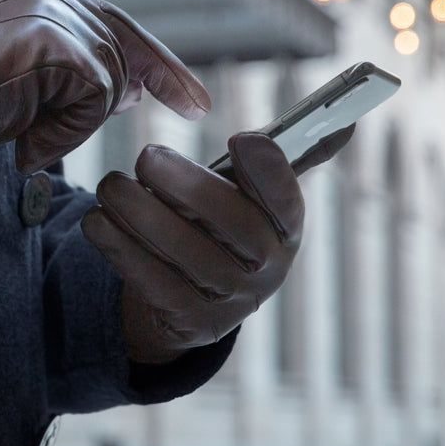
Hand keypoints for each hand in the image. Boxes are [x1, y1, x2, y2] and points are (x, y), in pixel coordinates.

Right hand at [0, 0, 209, 171]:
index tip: (193, 97)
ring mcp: (53, 15)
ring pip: (110, 79)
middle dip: (154, 85)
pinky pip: (94, 97)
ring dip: (76, 124)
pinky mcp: (55, 42)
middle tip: (174, 111)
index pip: (119, 25)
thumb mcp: (31, 88)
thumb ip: (80, 79)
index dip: (160, 62)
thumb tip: (132, 92)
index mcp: (46, 0)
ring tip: (27, 137)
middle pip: (123, 51)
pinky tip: (27, 142)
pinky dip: (65, 131)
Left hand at [81, 132, 303, 364]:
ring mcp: (231, 300)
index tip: (240, 138)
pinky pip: (154, 283)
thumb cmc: (218, 226)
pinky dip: (120, 248)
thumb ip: (276, 162)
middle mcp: (267, 267)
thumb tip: (348, 122)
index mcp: (285, 226)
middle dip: (188, 186)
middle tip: (146, 155)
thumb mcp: (247, 195)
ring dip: (142, 215)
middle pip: (234, 225)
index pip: (289, 199)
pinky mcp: (192, 323)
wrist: (194, 296)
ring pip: (187, 255)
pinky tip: (96, 221)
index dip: (269, 170)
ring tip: (110, 185)